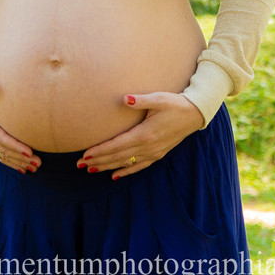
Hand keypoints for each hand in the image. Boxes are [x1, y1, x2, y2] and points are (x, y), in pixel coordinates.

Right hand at [0, 80, 39, 173]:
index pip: (1, 138)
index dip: (15, 145)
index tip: (29, 151)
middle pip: (4, 150)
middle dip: (21, 157)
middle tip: (38, 162)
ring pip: (4, 155)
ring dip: (19, 162)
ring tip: (35, 167)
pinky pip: (1, 155)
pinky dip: (12, 163)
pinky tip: (24, 169)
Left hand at [76, 92, 204, 179]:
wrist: (195, 114)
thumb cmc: (175, 103)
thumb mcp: (159, 99)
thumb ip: (141, 101)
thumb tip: (125, 99)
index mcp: (145, 134)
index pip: (117, 145)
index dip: (100, 150)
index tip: (85, 154)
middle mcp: (148, 147)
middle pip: (118, 156)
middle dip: (98, 160)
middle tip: (79, 164)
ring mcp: (153, 152)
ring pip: (126, 163)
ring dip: (108, 166)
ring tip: (91, 170)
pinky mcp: (158, 154)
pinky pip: (139, 167)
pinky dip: (126, 171)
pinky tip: (115, 175)